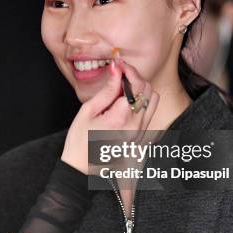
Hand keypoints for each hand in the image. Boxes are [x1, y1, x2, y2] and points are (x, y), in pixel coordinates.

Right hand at [61, 60, 159, 174]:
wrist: (81, 166)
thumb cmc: (79, 140)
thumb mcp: (88, 110)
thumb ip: (107, 89)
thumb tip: (117, 69)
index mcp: (121, 118)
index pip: (136, 85)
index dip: (128, 70)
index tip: (117, 65)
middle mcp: (135, 126)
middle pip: (147, 90)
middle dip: (134, 77)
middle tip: (117, 74)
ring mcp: (140, 133)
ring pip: (152, 100)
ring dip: (140, 89)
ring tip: (121, 88)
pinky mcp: (140, 136)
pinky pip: (148, 112)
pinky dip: (140, 101)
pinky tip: (124, 101)